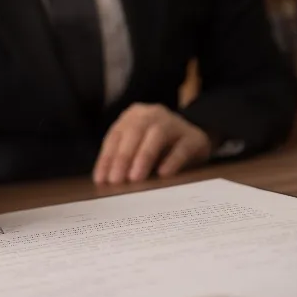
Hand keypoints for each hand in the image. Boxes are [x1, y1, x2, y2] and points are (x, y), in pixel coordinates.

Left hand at [93, 103, 211, 184]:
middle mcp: (153, 114)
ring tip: (135, 178)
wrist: (195, 140)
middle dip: (123, 158)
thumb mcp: (138, 149)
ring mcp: (175, 123)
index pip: (116, 136)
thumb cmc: (160, 148)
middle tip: (116, 180)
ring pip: (156, 135)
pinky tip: (163, 173)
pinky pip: (182, 147)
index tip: (101, 179)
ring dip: (143, 157)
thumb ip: (123, 160)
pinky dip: (172, 160)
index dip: (107, 158)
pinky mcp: (194, 137)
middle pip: (134, 132)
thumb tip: (105, 181)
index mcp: (134, 116)